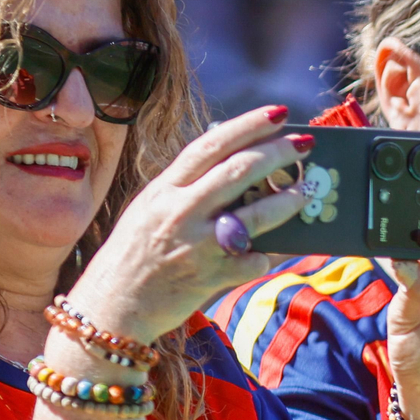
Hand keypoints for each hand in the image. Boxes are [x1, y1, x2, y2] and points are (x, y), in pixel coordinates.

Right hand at [71, 105, 309, 340]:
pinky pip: (253, 260)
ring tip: (308, 190)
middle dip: (279, 153)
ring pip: (257, 214)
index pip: (212, 144)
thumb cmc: (134, 254)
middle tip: (306, 144)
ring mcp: (197, 245)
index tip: (277, 113)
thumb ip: (186, 187)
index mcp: (165, 188)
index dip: (248, 125)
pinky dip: (268, 253)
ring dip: (289, 200)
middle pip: (240, 170)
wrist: (112, 306)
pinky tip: (275, 249)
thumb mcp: (150, 208)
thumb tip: (233, 166)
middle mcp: (180, 211)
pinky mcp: (210, 277)